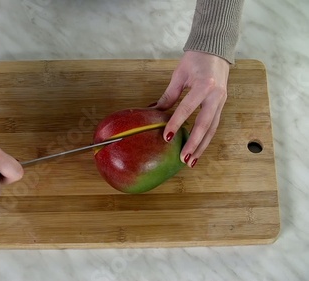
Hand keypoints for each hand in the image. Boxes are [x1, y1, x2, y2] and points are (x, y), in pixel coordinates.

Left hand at [151, 51, 229, 167]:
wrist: (216, 49)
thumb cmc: (196, 59)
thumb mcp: (179, 75)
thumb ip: (169, 95)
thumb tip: (154, 111)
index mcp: (205, 85)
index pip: (188, 108)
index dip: (176, 123)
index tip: (167, 137)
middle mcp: (216, 96)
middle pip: (205, 124)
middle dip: (194, 143)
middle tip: (183, 158)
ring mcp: (221, 101)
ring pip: (212, 129)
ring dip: (201, 146)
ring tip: (191, 161)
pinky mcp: (222, 105)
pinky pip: (214, 125)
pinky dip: (206, 138)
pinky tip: (198, 149)